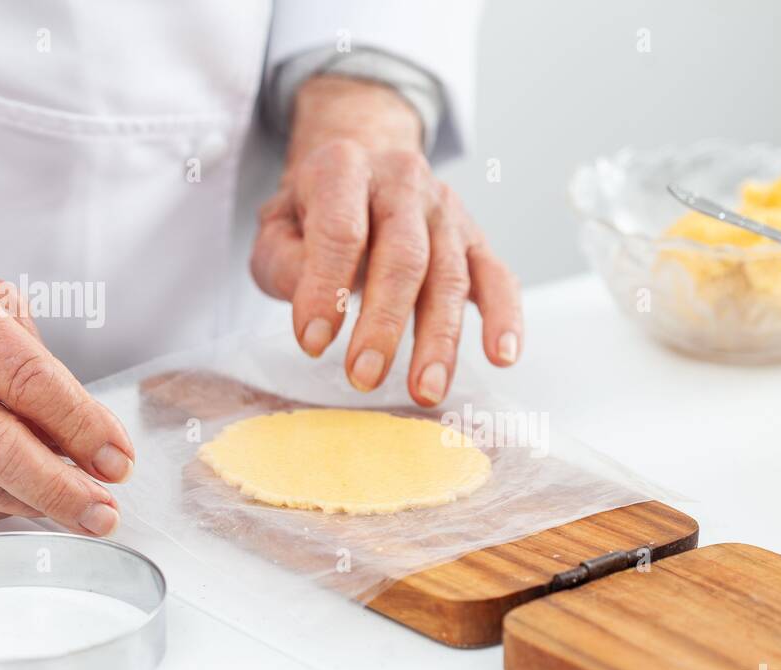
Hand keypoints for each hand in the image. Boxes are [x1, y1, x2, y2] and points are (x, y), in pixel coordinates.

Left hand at [250, 75, 521, 405]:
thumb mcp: (277, 225)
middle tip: (364, 377)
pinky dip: (504, 318)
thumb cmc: (315, 211)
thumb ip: (283, 264)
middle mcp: (404, 182)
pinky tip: (503, 356)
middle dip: (384, 323)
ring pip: (450, 277)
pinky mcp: (476, 240)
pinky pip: (498, 278)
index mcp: (346, 168)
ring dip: (439, 340)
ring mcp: (447, 211)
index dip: (327, 289)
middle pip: (404, 256)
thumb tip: (316, 312)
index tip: (312, 344)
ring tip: (424, 391)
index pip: (341, 231)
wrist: (363, 167)